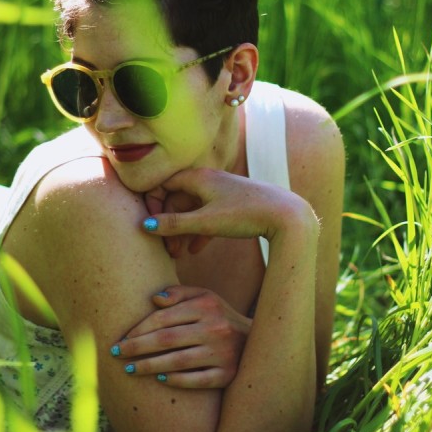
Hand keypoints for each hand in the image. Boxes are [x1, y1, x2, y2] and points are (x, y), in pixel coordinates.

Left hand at [109, 285, 251, 387]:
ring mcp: (223, 353)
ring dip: (149, 367)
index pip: (164, 317)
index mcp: (206, 306)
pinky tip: (160, 380)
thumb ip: (179, 294)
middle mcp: (215, 328)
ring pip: (177, 362)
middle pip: (166, 340)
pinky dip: (176, 380)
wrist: (256, 341)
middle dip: (137, 348)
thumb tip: (154, 300)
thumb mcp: (204, 297)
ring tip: (130, 370)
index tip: (121, 338)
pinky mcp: (227, 374)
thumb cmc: (219, 316)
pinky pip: (196, 380)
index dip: (138, 329)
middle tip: (116, 354)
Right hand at [143, 168, 315, 243]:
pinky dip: (198, 231)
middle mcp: (207, 180)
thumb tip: (145, 225)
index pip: (163, 184)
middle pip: (176, 199)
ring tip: (178, 254)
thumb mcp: (206, 222)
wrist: (286, 215)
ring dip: (182, 231)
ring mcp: (220, 191)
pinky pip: (207, 215)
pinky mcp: (231, 204)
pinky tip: (196, 251)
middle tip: (166, 249)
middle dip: (168, 224)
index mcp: (198, 177)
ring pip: (191, 210)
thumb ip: (175, 224)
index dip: (153, 205)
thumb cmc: (245, 214)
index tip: (152, 227)